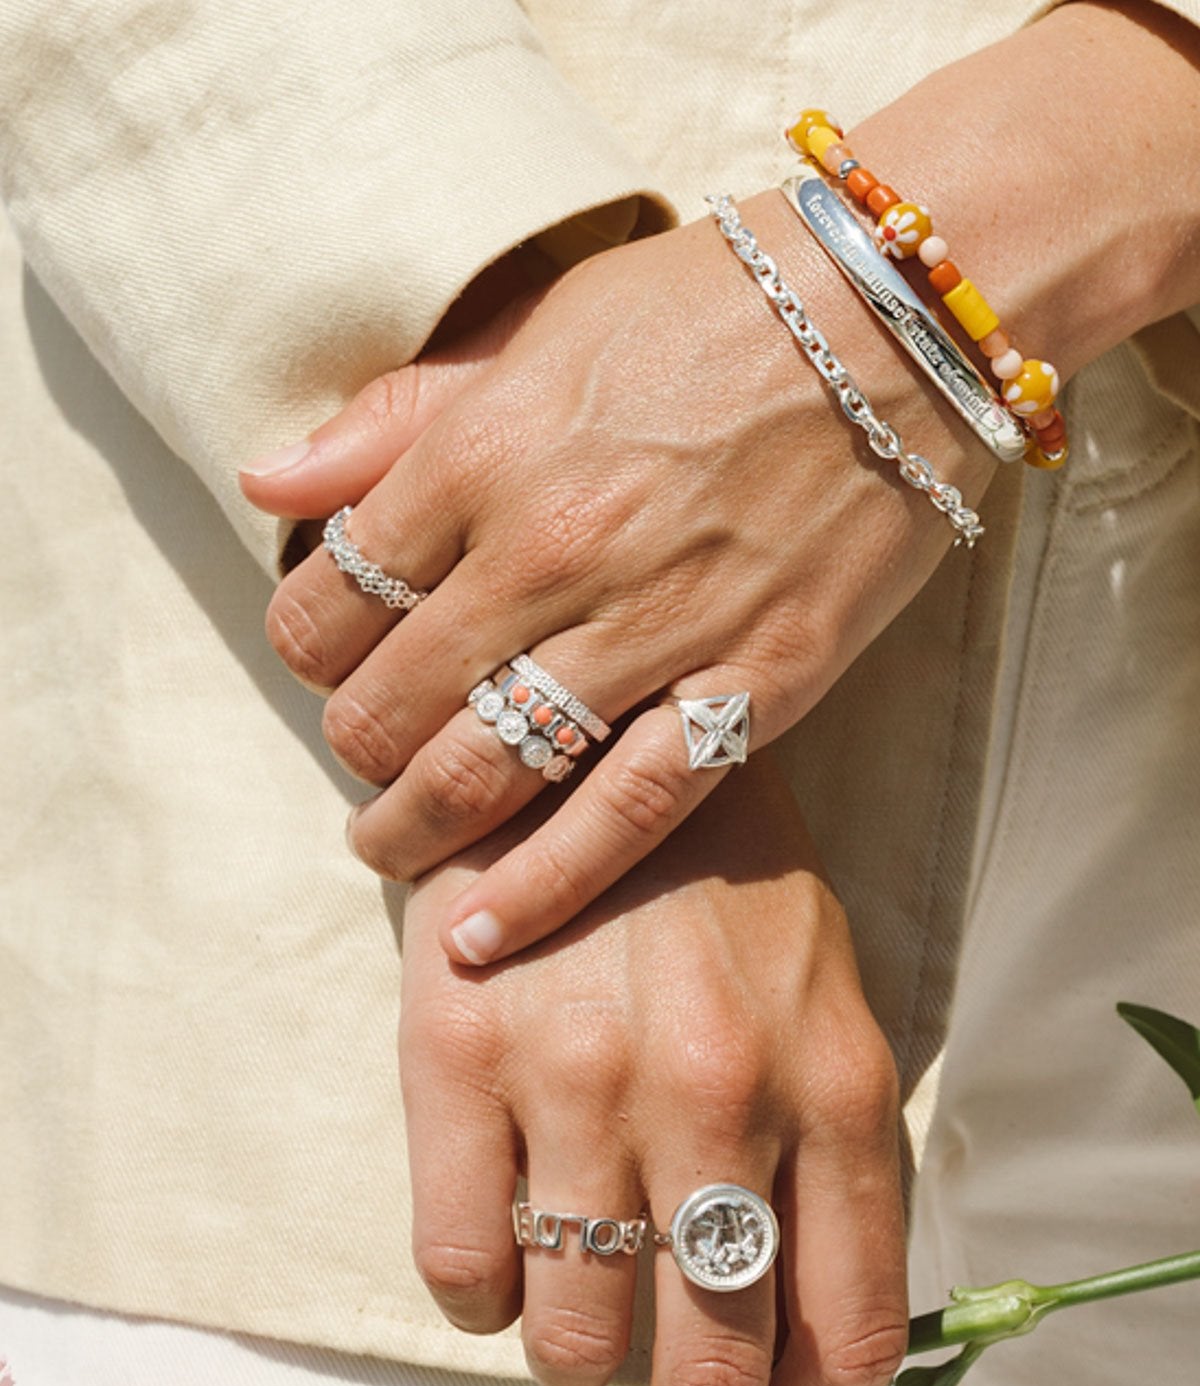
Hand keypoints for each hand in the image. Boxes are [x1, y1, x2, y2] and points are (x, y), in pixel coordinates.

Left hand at [243, 2, 1199, 969]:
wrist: (901, 316)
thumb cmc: (711, 306)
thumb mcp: (539, 328)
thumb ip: (398, 418)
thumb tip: (266, 484)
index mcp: (481, 451)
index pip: (330, 596)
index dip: (308, 645)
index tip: (330, 658)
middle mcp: (549, 550)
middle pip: (388, 701)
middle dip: (356, 746)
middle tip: (367, 758)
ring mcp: (654, 627)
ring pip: (483, 772)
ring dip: (412, 832)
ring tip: (388, 854)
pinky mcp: (753, 686)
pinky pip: (625, 817)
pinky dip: (543, 888)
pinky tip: (479, 939)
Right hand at [398, 751, 907, 1385]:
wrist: (578, 750)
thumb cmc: (720, 897)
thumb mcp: (826, 1006)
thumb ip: (833, 1157)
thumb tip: (801, 1332)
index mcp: (830, 1087)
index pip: (847, 1333)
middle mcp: (712, 1095)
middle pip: (711, 1370)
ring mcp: (576, 1081)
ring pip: (572, 1340)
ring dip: (577, 1366)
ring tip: (578, 1327)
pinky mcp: (455, 1060)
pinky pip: (460, 1272)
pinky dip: (482, 1302)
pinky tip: (502, 1258)